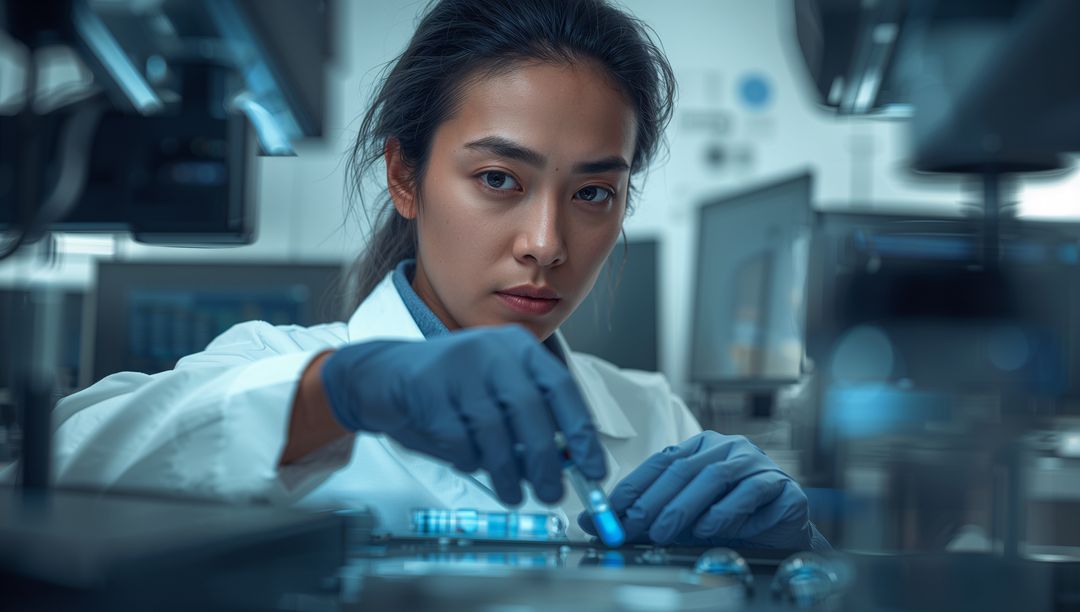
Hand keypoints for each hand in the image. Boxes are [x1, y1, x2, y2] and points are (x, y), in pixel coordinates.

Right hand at [320, 325, 605, 504]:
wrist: (380, 375)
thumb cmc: (446, 390)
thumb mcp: (495, 395)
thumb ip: (528, 421)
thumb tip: (566, 463)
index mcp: (518, 348)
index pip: (562, 389)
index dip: (581, 433)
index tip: (593, 469)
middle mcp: (493, 349)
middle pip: (531, 411)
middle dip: (545, 460)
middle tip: (552, 493)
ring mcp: (459, 365)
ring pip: (495, 430)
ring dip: (507, 471)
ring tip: (513, 494)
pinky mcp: (428, 387)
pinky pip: (458, 438)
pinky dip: (466, 459)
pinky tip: (466, 462)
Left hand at [579, 431, 810, 548]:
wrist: (781, 535)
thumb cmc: (729, 520)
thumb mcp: (682, 518)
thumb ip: (643, 518)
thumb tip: (592, 521)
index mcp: (701, 447)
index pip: (661, 461)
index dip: (634, 485)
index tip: (611, 510)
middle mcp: (727, 449)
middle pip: (684, 469)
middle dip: (654, 500)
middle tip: (635, 525)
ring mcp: (755, 463)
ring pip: (714, 477)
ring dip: (684, 507)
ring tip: (664, 532)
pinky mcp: (780, 485)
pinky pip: (750, 493)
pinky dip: (726, 512)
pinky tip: (710, 529)